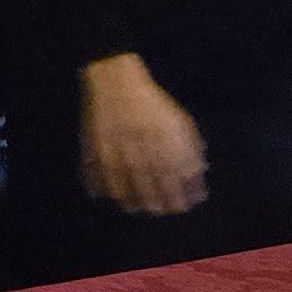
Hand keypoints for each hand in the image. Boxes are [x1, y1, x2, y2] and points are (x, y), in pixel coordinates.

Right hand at [81, 58, 206, 216]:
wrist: (116, 84)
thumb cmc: (153, 103)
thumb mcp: (182, 124)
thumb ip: (191, 150)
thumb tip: (198, 173)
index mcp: (168, 154)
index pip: (182, 191)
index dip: (188, 199)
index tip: (191, 201)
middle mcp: (144, 164)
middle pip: (156, 200)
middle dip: (165, 207)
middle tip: (167, 207)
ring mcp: (116, 165)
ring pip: (127, 199)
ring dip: (136, 205)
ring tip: (141, 206)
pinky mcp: (93, 161)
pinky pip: (100, 186)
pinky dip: (107, 193)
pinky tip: (114, 194)